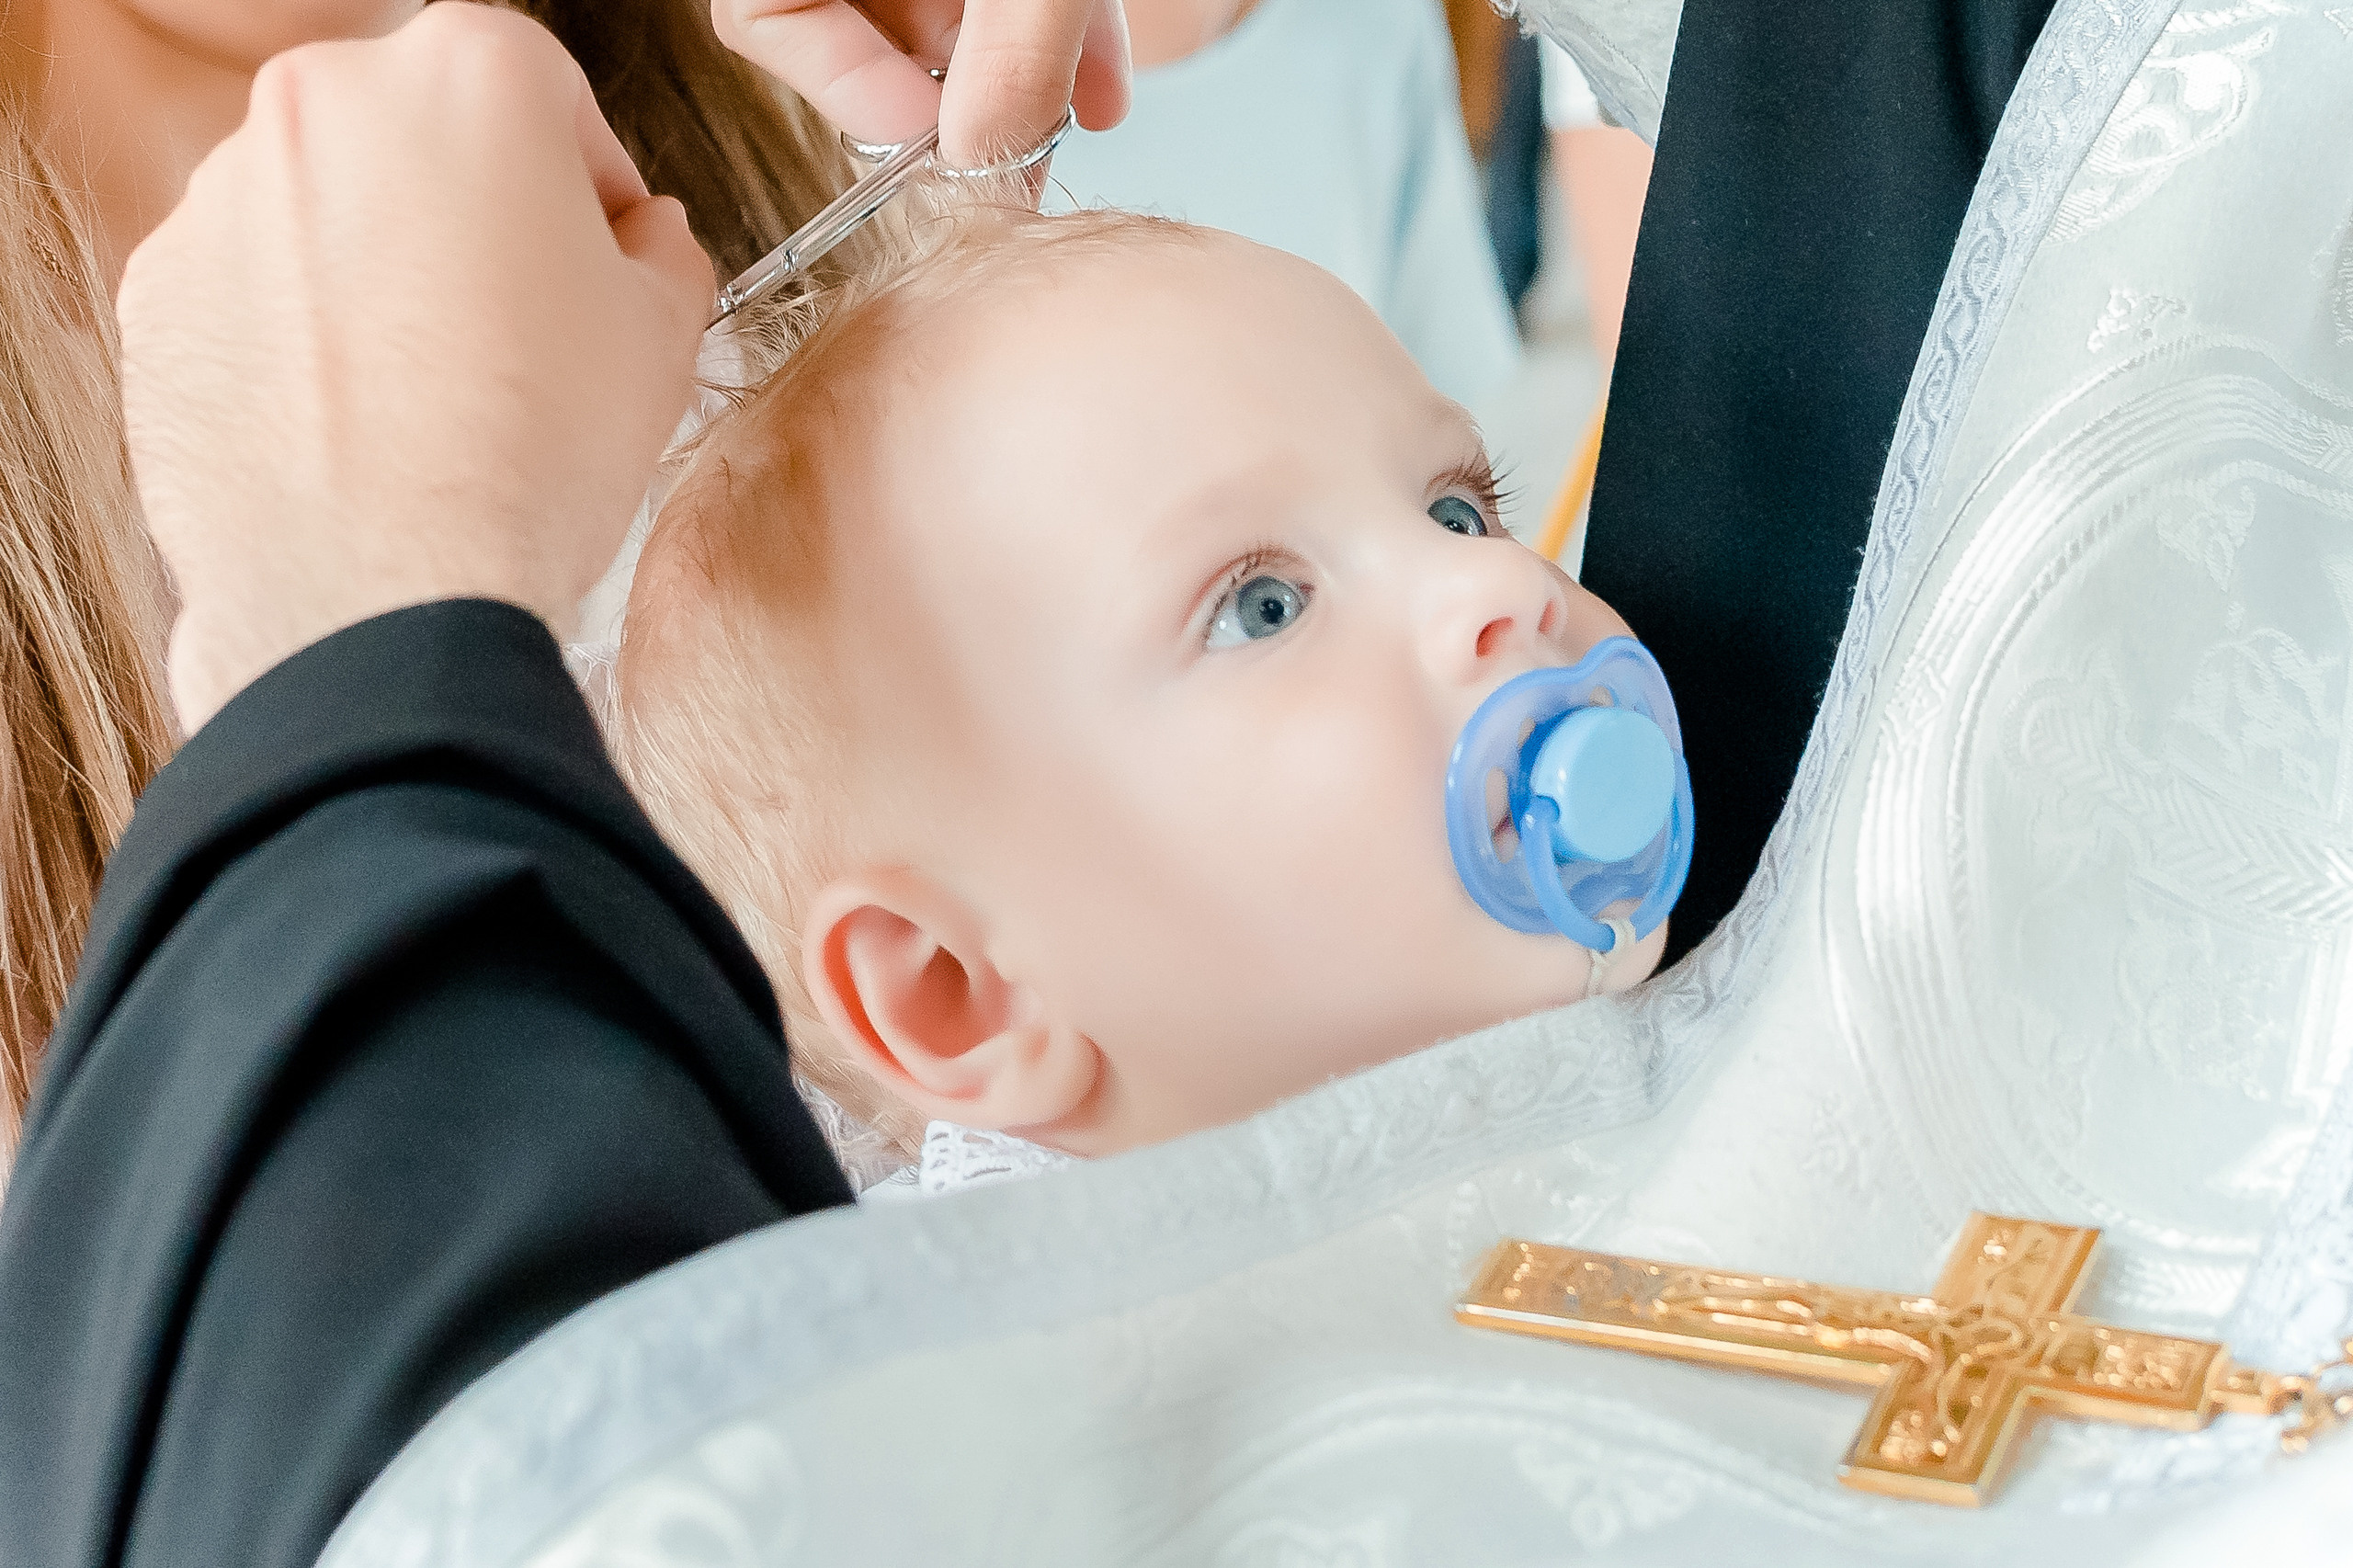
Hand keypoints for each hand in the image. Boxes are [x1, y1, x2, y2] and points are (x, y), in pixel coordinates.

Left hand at [118, 4, 712, 731]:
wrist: (385, 595)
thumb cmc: (524, 460)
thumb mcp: (663, 336)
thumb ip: (664, 251)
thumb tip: (642, 242)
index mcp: (468, 76)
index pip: (553, 100)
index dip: (592, 189)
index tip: (603, 251)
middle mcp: (328, 104)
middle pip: (430, 140)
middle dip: (480, 218)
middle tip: (527, 327)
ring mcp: (228, 194)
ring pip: (337, 210)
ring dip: (388, 272)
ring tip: (444, 393)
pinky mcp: (163, 286)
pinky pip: (259, 288)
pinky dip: (308, 335)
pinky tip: (370, 420)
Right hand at [713, 0, 1131, 167]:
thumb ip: (1012, 47)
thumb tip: (983, 159)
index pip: (765, 13)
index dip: (844, 82)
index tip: (933, 133)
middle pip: (856, 23)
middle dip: (956, 95)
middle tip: (1021, 148)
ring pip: (938, 14)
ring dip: (1015, 73)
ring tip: (1086, 106)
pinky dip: (1045, 32)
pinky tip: (1101, 78)